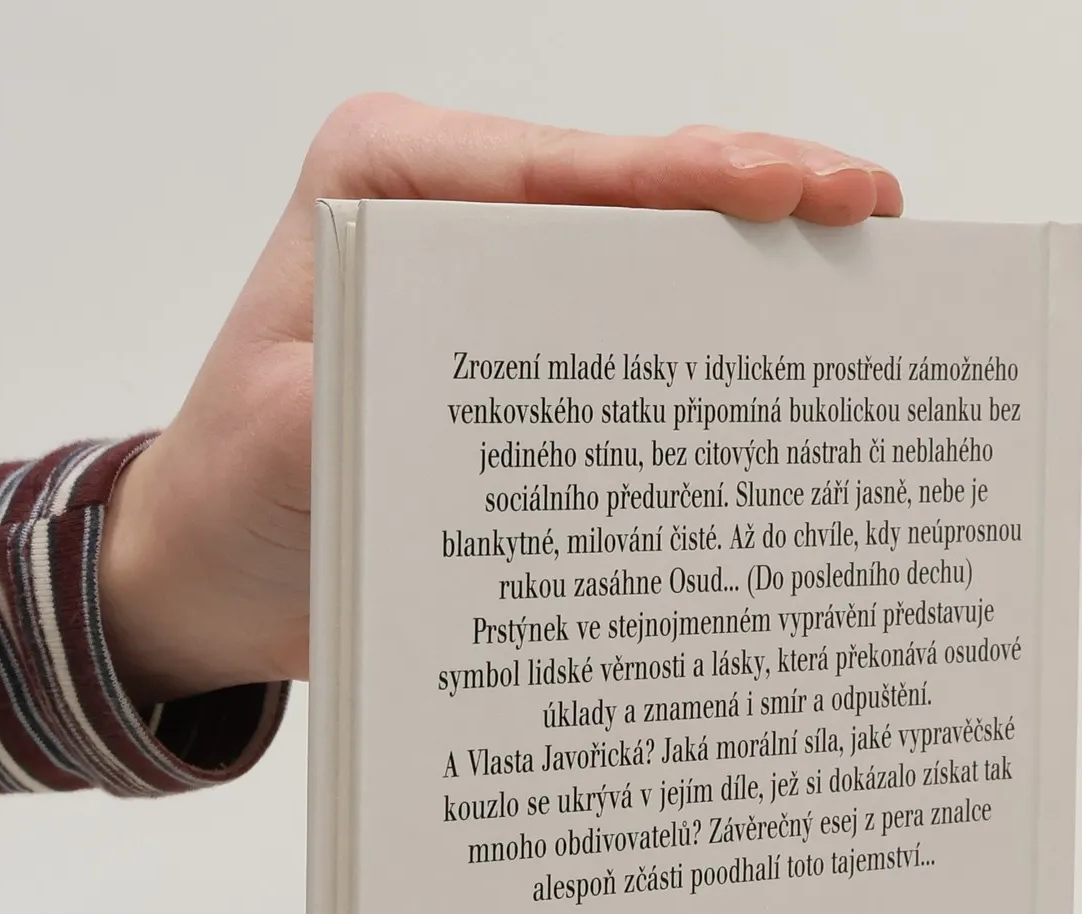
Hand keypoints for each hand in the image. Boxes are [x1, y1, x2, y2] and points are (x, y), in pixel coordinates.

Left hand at [97, 95, 903, 706]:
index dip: (686, 176)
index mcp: (389, 186)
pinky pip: (633, 346)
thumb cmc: (229, 494)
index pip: (562, 169)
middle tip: (871, 215)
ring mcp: (500, 290)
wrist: (210, 576)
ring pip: (649, 262)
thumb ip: (382, 390)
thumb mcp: (283, 438)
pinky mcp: (529, 366)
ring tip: (868, 274)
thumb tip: (501, 382)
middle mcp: (454, 218)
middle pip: (632, 195)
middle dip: (758, 201)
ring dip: (754, 274)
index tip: (792, 190)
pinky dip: (709, 355)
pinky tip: (788, 368)